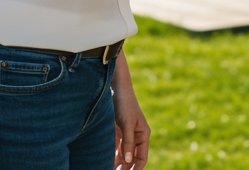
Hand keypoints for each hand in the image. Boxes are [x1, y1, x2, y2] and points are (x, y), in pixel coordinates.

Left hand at [112, 55, 149, 169]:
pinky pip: (115, 148)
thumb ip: (128, 143)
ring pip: (122, 155)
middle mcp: (136, 136)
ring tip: (107, 169)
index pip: (141, 159)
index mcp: (143, 135)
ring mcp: (126, 134)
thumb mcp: (127, 123)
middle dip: (125, 169)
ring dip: (117, 163)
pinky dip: (111, 155)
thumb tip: (129, 162)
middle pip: (131, 159)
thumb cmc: (124, 104)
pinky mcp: (117, 131)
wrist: (116, 88)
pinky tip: (105, 161)